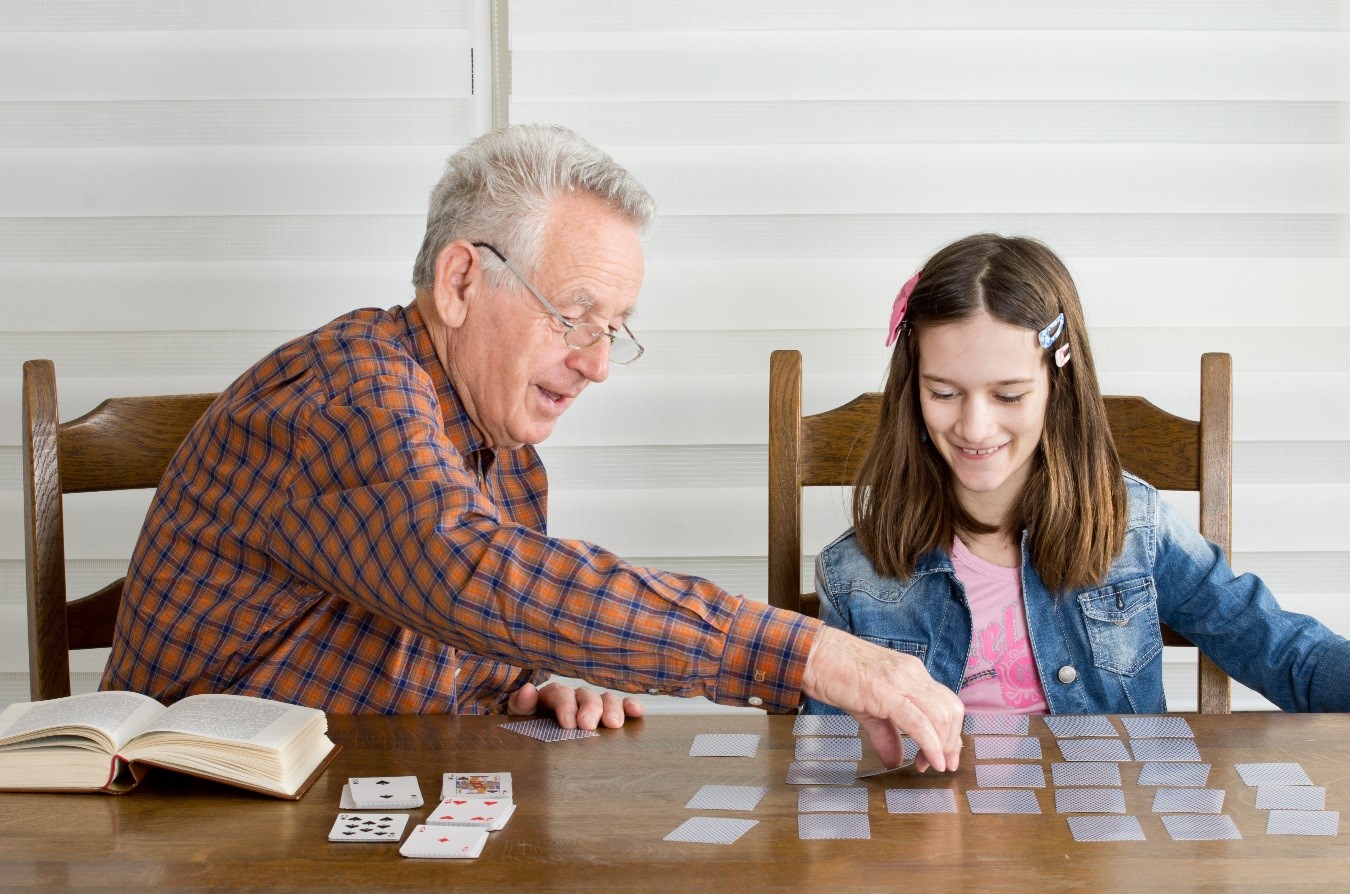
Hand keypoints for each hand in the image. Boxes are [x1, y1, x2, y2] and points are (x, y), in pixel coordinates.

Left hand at [507, 681, 643, 729]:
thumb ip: (521, 705)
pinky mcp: (608, 715)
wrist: (535, 741)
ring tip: (614, 724)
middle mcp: (575, 697)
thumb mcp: (519, 717)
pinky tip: (637, 712)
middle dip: (590, 708)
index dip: (566, 705)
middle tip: (589, 725)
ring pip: (606, 699)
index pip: (561, 693)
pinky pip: (622, 707)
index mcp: (552, 696)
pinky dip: (630, 706)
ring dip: (612, 708)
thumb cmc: (529, 727)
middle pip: (586, 695)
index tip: (569, 723)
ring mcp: (593, 706)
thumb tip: (528, 690)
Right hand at [801, 626, 963, 772]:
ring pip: (942, 716)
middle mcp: (912, 674)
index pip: (946, 703)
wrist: (811, 653)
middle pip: (952, 711)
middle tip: (941, 764)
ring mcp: (902, 680)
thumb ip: (885, 734)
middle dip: (952, 743)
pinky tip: (931, 760)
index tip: (944, 756)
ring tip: (931, 764)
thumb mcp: (866, 707)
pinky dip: (931, 745)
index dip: (951, 734)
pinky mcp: (887, 692)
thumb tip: (896, 761)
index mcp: (911, 673)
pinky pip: (919, 722)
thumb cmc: (834, 671)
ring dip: (943, 746)